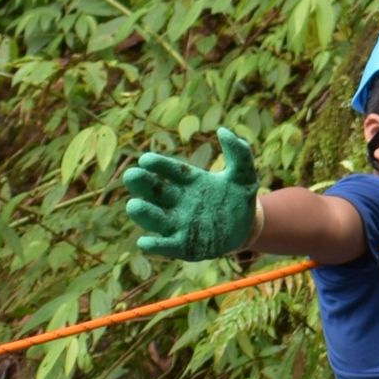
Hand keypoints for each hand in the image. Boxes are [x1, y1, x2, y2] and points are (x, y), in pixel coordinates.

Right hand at [122, 129, 257, 262]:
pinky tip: (144, 242)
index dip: (158, 165)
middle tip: (131, 176)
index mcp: (189, 180)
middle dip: (141, 183)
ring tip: (133, 205)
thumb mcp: (244, 175)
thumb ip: (239, 153)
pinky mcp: (183, 246)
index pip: (169, 170)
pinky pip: (165, 246)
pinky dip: (154, 245)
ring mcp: (178, 223)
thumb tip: (224, 131)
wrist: (246, 228)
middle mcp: (178, 201)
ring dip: (142, 212)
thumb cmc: (239, 199)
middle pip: (154, 191)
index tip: (146, 160)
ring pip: (154, 217)